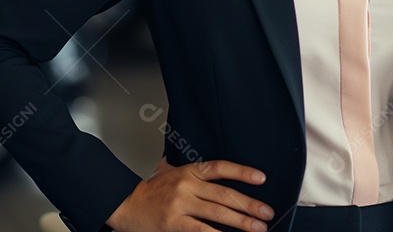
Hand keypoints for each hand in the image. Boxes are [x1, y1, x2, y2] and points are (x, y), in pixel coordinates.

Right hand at [106, 155, 275, 231]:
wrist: (125, 204)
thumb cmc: (150, 190)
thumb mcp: (170, 171)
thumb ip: (190, 169)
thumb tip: (210, 168)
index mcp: (189, 171)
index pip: (220, 168)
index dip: (242, 172)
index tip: (261, 178)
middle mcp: (187, 185)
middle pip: (224, 194)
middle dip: (249, 204)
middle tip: (267, 212)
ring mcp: (181, 205)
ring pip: (217, 213)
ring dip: (242, 222)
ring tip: (259, 228)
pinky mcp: (174, 223)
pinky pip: (201, 230)